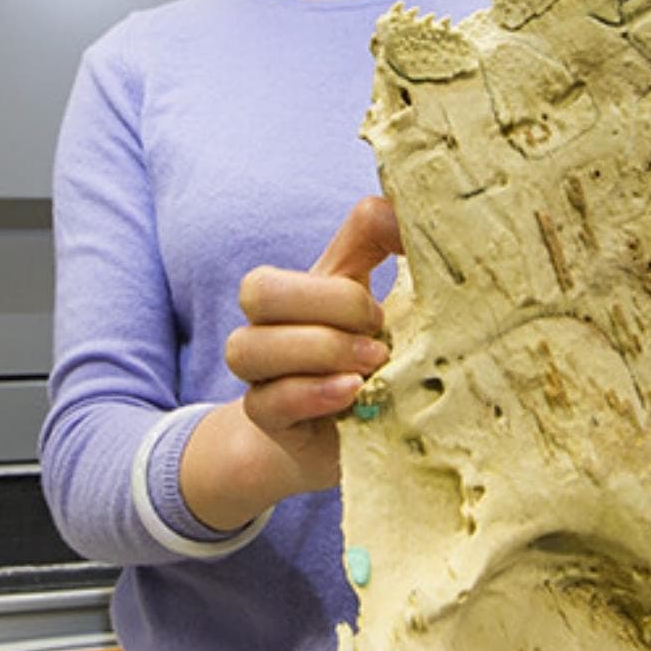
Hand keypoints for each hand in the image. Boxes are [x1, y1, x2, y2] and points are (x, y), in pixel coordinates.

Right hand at [180, 196, 399, 528]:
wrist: (342, 443)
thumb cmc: (367, 363)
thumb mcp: (379, 302)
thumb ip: (383, 244)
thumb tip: (401, 206)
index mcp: (297, 296)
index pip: (292, 254)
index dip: (346, 261)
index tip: (396, 287)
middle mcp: (269, 330)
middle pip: (259, 291)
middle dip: (329, 302)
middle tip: (380, 328)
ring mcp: (263, 378)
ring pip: (248, 347)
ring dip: (320, 348)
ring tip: (373, 364)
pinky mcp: (271, 422)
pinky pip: (267, 402)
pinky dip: (313, 391)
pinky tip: (353, 392)